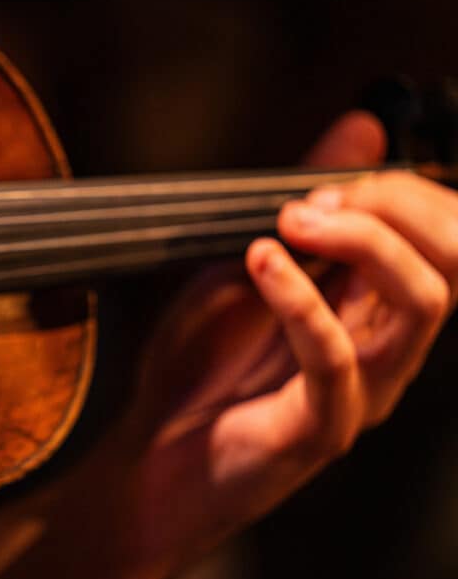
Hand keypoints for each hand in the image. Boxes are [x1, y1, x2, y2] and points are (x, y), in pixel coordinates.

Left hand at [128, 111, 457, 568]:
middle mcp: (385, 348)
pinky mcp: (323, 428)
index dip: (397, 191)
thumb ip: (306, 204)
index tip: (323, 180)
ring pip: (423, 305)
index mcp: (373, 308)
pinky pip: (337, 358)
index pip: (441, 233)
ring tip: (293, 221)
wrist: (151, 451)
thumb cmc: (198, 364)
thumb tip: (362, 127)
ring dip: (365, 244)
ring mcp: (361, 391)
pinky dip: (301, 299)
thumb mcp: (243, 264)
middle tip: (313, 199)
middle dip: (393, 207)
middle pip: (451, 261)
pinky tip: (260, 263)